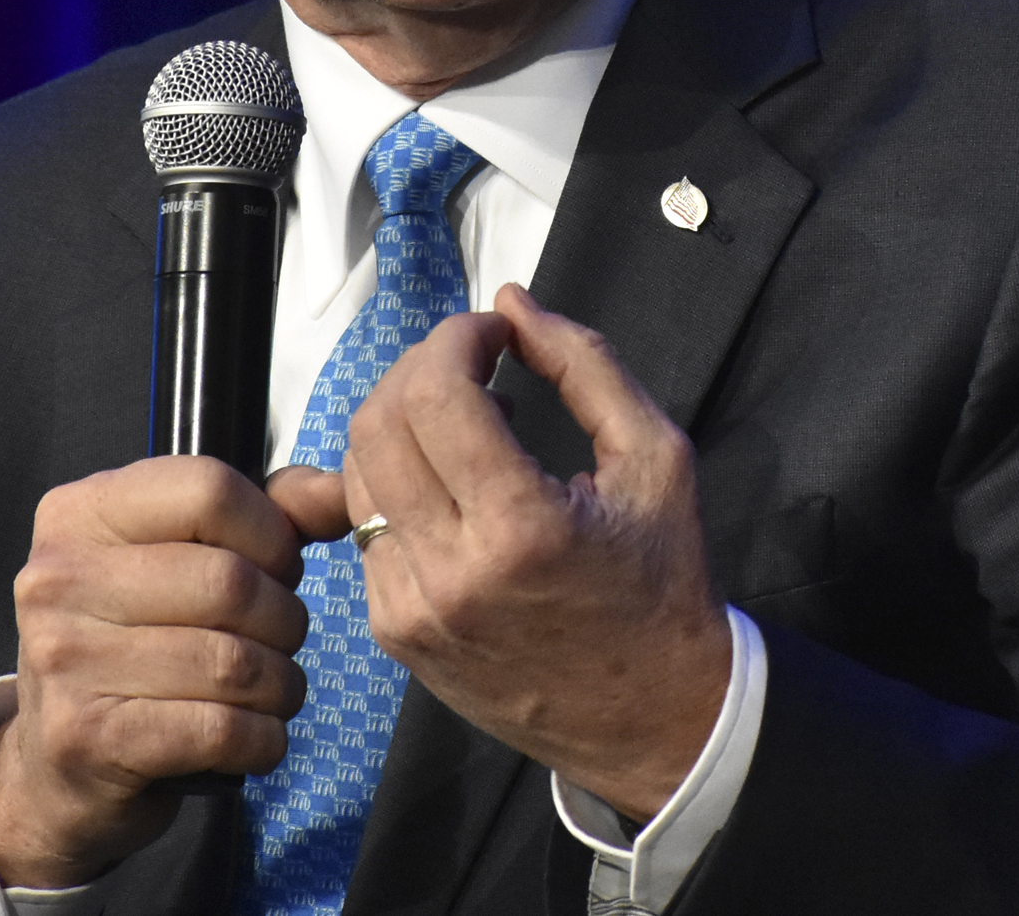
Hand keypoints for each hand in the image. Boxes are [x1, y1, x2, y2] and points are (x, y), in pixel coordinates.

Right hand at [0, 455, 349, 887]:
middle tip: (279, 640)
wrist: (57, 768)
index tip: (277, 569)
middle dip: (284, 620)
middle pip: (230, 582)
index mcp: (81, 512)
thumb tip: (338, 493)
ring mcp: (64, 659)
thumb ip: (267, 514)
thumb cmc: (135, 647)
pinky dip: (261, 739)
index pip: (210, 491)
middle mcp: (58, 578)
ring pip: (233, 663)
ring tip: (271, 691)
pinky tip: (252, 737)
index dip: (271, 533)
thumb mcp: (182, 558)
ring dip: (280, 686)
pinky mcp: (85, 737)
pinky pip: (219, 730)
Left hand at [342, 283, 731, 822]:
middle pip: (378, 423)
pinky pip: (364, 524)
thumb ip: (584, 364)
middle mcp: (451, 574)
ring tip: (466, 420)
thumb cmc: (662, 584)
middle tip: (475, 365)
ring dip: (401, 419)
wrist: (652, 717)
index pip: (435, 395)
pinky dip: (397, 480)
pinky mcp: (394, 632)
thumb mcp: (655, 457)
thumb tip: (512, 302)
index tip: (496, 336)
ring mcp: (411, 610)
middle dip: (422, 367)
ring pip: (356, 469)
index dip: (458, 339)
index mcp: (523, 530)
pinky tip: (452, 482)